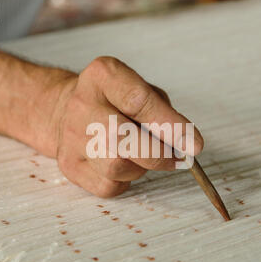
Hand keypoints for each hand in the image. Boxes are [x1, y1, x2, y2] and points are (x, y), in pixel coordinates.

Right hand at [48, 57, 203, 196]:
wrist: (66, 112)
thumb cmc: (114, 101)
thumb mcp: (139, 88)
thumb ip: (163, 111)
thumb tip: (187, 144)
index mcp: (102, 76)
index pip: (138, 100)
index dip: (171, 126)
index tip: (194, 145)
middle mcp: (82, 104)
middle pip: (123, 137)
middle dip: (159, 153)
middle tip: (177, 158)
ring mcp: (71, 137)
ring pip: (117, 166)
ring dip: (142, 167)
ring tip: (143, 156)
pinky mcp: (70, 165)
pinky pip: (108, 185)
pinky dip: (126, 181)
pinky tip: (124, 165)